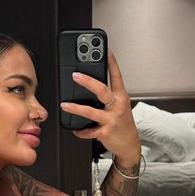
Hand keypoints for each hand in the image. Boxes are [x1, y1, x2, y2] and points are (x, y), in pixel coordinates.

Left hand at [60, 50, 140, 164]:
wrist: (129, 144)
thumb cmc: (123, 123)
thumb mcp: (120, 106)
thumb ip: (109, 96)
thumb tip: (91, 86)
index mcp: (121, 97)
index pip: (117, 76)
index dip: (111, 63)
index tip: (106, 51)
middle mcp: (117, 106)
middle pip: (102, 90)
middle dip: (88, 82)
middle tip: (75, 75)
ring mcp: (111, 119)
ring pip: (91, 112)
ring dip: (76, 108)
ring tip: (65, 105)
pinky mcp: (105, 132)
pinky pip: (89, 131)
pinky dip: (80, 130)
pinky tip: (75, 128)